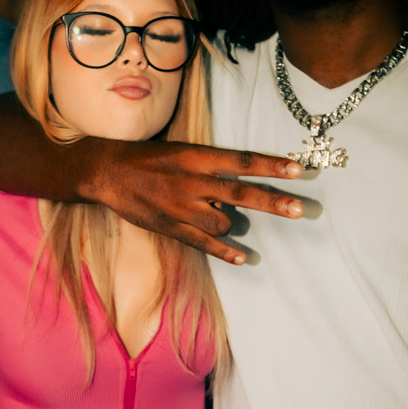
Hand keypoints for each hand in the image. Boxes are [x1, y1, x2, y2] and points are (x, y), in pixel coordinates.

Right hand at [82, 139, 307, 264]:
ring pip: (223, 222)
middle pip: (241, 193)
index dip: (271, 165)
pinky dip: (224, 251)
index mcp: (197, 157)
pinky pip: (203, 243)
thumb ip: (211, 166)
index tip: (298, 169)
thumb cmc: (149, 158)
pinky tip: (243, 258)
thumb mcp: (182, 151)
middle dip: (273, 202)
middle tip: (299, 209)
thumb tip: (240, 181)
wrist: (108, 171)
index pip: (242, 161)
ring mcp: (181, 206)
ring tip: (217, 215)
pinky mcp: (170, 227)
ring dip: (231, 224)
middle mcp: (192, 181)